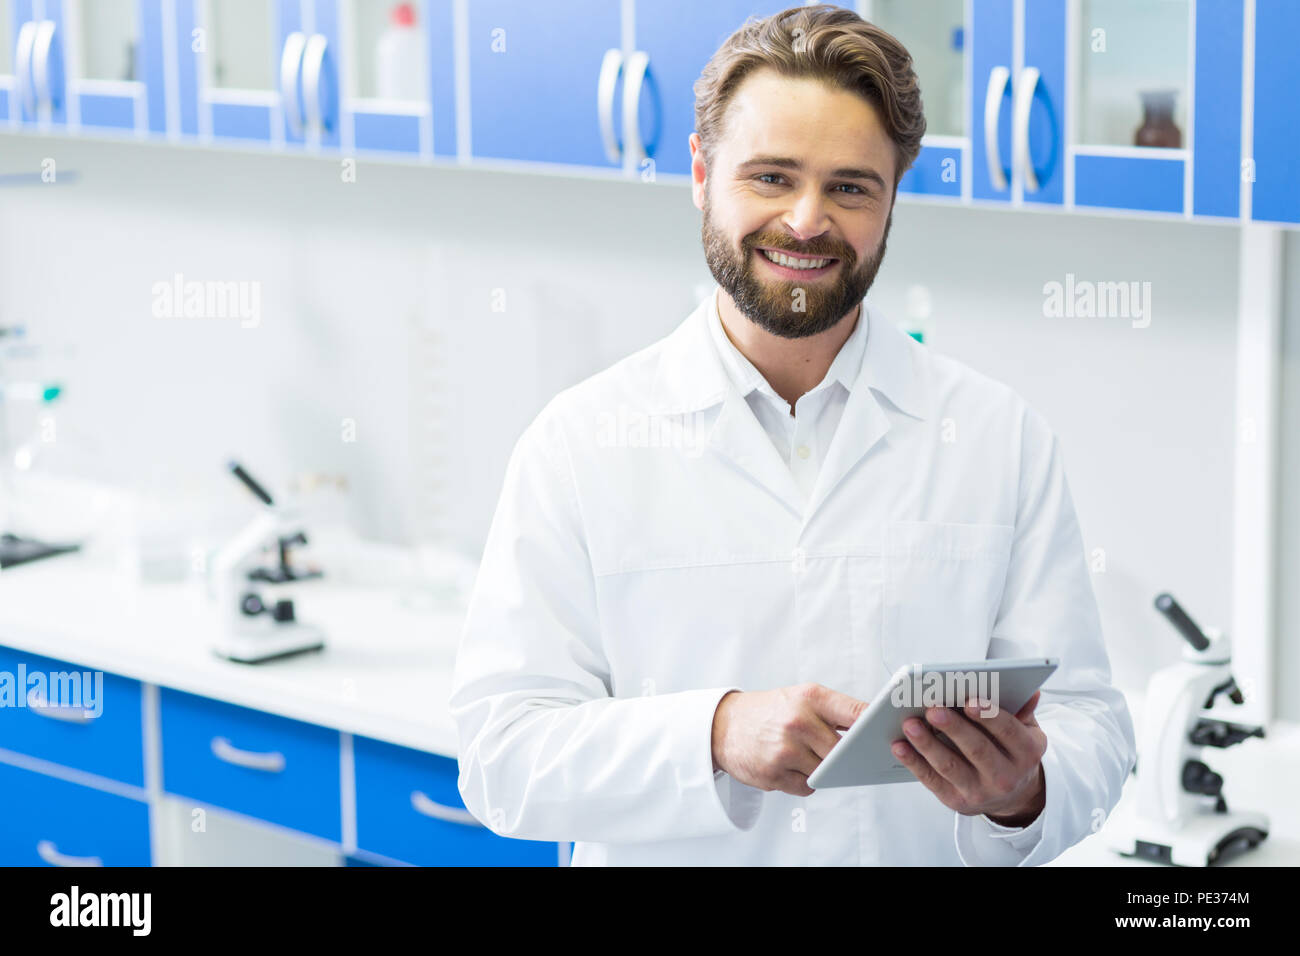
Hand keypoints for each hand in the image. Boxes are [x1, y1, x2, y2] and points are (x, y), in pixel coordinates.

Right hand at [711, 684, 866, 795]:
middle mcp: (798, 721)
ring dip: (822, 768)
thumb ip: (833, 710)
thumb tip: (872, 729)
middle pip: (843, 751)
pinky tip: (791, 766)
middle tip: (850, 756)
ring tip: (804, 753)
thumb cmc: (770, 711)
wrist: (724, 726)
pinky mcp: (774, 774)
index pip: (855, 712)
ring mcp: (785, 750)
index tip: (891, 731)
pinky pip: (808, 786)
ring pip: (826, 771)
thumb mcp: (800, 697)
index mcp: (809, 697)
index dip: (876, 725)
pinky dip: (805, 780)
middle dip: (847, 756)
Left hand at [892, 690, 1046, 826]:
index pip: (1008, 732)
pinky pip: (932, 780)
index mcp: (1027, 752)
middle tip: (933, 709)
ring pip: (950, 766)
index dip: (989, 716)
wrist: (1013, 795)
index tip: (969, 701)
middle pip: (977, 749)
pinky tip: (899, 746)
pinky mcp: (957, 801)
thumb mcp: (1027, 731)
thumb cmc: (1012, 751)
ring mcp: (980, 791)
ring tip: (910, 724)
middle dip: (954, 728)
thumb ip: (1022, 709)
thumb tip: (1029, 692)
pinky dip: (913, 763)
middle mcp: (1006, 776)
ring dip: (928, 744)